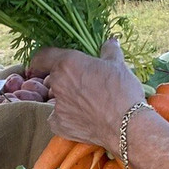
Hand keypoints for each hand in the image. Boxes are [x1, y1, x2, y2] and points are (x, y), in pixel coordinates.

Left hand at [30, 39, 145, 153]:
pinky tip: (81, 116)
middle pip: (51, 78)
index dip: (42, 58)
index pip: (42, 56)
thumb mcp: (118, 65)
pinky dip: (66, 116)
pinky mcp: (59, 125)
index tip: (43, 62)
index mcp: (67, 64)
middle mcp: (57, 84)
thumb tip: (110, 43)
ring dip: (65, 97)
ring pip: (55, 98)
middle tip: (80, 81)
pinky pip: (57, 117)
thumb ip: (109, 51)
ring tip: (85, 101)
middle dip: (61, 79)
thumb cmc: (122, 91)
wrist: (126, 126)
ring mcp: (56, 106)